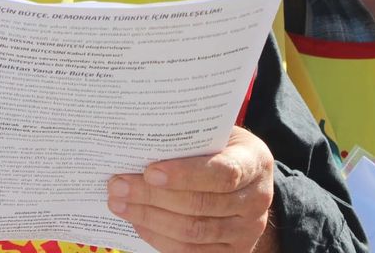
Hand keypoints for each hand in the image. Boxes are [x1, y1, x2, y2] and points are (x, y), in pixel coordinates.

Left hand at [107, 126, 273, 251]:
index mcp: (255, 162)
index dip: (185, 175)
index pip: (223, 173)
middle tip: (117, 186)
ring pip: (192, 231)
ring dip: (149, 218)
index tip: (150, 172)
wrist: (247, 181)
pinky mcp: (232, 252)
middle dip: (153, 196)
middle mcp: (257, 199)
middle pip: (200, 205)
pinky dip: (159, 237)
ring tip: (119, 203)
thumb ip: (189, 137)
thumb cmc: (222, 149)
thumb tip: (139, 141)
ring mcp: (247, 230)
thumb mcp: (217, 134)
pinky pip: (191, 251)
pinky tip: (137, 221)